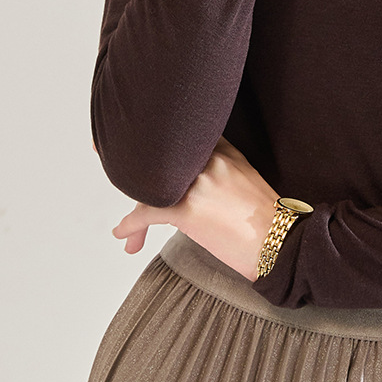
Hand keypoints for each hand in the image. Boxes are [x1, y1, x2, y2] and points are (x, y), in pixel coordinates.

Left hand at [111, 137, 279, 280]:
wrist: (282, 246)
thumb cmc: (268, 222)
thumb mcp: (247, 183)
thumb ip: (220, 172)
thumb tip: (196, 186)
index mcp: (226, 151)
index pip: (182, 135)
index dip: (154, 136)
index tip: (134, 137)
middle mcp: (210, 161)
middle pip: (159, 155)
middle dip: (130, 161)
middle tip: (99, 152)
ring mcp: (197, 184)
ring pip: (149, 185)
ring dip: (134, 208)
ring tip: (129, 228)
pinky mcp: (188, 211)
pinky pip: (146, 214)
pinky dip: (130, 226)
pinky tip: (124, 235)